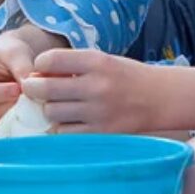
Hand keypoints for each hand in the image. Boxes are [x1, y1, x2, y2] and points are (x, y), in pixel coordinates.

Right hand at [0, 28, 51, 130]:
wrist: (11, 61)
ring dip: (22, 118)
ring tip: (40, 107)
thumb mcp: (15, 52)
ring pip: (3, 125)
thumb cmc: (10, 52)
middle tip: (37, 101)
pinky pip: (10, 134)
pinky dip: (24, 128)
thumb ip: (22, 67)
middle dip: (15, 107)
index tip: (19, 89)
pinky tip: (40, 120)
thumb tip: (30, 87)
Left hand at [20, 49, 174, 133]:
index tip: (42, 68)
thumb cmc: (125, 76)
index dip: (40, 64)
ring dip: (50, 109)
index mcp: (97, 61)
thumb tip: (36, 75)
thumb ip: (72, 65)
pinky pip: (65, 133)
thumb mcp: (102, 60)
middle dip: (33, 88)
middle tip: (34, 89)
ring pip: (52, 112)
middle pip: (45, 88)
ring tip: (59, 106)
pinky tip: (70, 121)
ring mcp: (99, 112)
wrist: (161, 98)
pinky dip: (62, 127)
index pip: (51, 59)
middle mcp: (97, 86)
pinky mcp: (102, 134)